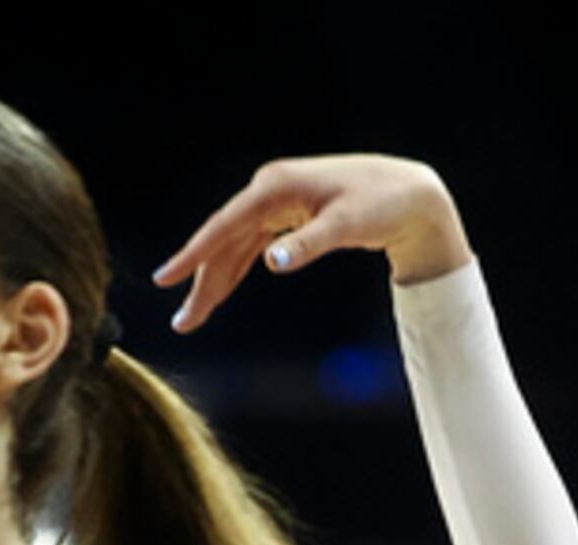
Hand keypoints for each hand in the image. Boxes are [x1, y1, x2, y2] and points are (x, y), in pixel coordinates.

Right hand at [154, 154, 472, 331]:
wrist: (411, 193)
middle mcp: (270, 191)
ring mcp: (277, 202)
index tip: (167, 279)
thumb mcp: (347, 226)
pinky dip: (236, 268)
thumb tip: (272, 263)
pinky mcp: (288, 214)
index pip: (225, 226)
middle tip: (182, 323)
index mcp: (276, 188)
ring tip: (193, 315)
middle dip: (202, 281)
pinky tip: (221, 290)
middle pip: (224, 240)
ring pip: (235, 246)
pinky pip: (252, 245)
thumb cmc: (382, 204)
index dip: (194, 255)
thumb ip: (308, 245)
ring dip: (215, 280)